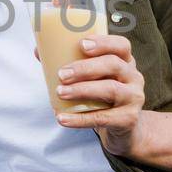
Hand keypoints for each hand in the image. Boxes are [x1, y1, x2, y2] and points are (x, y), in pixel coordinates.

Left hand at [50, 34, 145, 155]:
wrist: (124, 129)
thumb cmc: (103, 96)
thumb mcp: (94, 78)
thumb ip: (70, 64)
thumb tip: (38, 51)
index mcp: (125, 61)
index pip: (121, 46)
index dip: (104, 42)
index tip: (81, 44)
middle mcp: (134, 77)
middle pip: (113, 65)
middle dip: (85, 68)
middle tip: (62, 74)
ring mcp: (134, 98)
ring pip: (111, 90)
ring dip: (82, 90)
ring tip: (60, 92)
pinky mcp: (128, 119)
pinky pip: (103, 118)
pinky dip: (80, 119)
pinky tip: (62, 118)